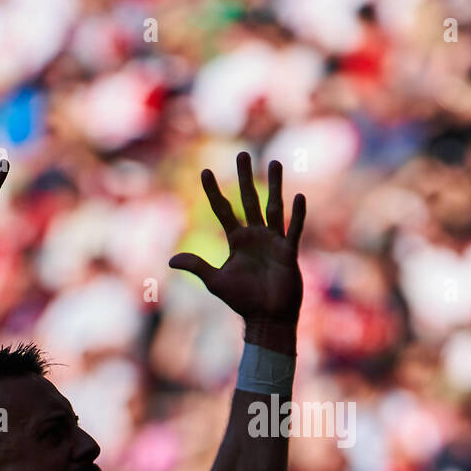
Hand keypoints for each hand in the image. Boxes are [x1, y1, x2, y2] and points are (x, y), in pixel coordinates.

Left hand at [169, 153, 305, 351]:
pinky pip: (293, 229)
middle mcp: (255, 236)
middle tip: (242, 154)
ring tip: (274, 162)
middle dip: (245, 177)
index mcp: (237, 240)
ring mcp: (273, 242)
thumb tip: (170, 260)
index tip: (205, 171)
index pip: (223, 210)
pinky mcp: (289, 252)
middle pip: (249, 200)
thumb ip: (197, 266)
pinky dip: (297, 214)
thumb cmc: (243, 300)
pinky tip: (299, 196)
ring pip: (274, 207)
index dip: (213, 192)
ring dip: (275, 185)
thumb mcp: (216, 281)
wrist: (268, 317)